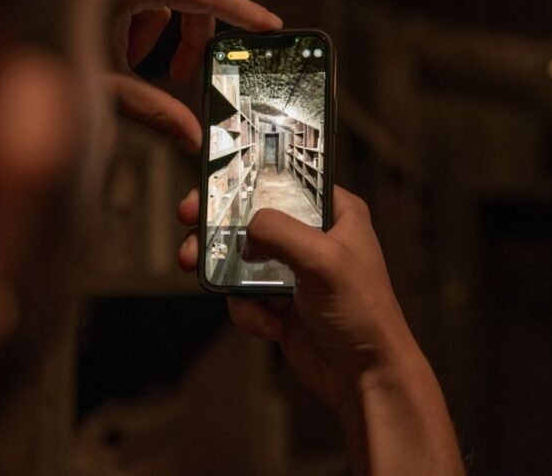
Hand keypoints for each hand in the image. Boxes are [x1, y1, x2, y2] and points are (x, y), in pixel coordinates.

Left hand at [107, 0, 282, 152]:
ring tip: (137, 64)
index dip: (242, 12)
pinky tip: (118, 45)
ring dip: (158, 31)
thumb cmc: (34, 42)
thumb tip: (189, 137)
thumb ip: (147, 108)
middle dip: (191, 39)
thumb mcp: (96, 79)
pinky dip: (139, 17)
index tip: (271, 26)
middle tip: (188, 75)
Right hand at [178, 186, 464, 473]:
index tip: (211, 182)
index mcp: (335, 211)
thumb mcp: (324, 260)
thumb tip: (244, 227)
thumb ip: (281, 232)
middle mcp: (312, 234)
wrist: (365, 376)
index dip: (247, 176)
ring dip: (219, 267)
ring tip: (194, 268)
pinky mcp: (277, 302)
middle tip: (187, 219)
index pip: (285, 178)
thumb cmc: (360, 310)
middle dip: (217, 221)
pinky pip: (242, 295)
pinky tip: (270, 328)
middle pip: (252, 215)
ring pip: (239, 255)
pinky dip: (248, 312)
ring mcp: (291, 269)